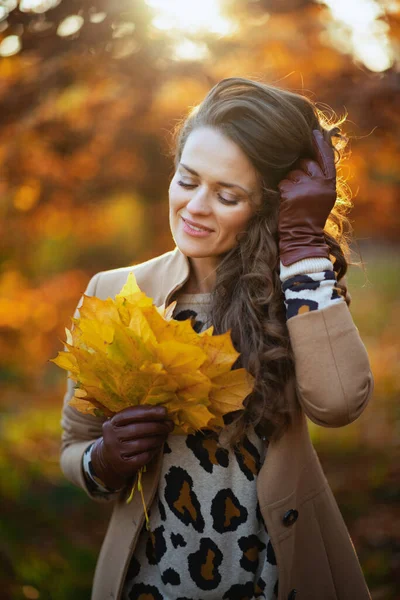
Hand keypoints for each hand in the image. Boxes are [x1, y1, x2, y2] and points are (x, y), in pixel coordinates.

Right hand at [90, 405, 173, 490]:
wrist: (109, 461)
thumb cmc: (122, 437)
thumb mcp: (123, 425)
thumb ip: (138, 417)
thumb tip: (162, 412)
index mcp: (112, 422)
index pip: (131, 414)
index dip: (149, 412)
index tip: (164, 411)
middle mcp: (112, 436)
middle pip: (138, 429)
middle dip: (157, 426)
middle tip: (169, 425)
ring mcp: (117, 452)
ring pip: (142, 443)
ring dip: (158, 438)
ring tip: (165, 435)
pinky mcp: (124, 465)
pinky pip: (144, 456)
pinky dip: (154, 450)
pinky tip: (158, 446)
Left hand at [277, 129, 336, 266]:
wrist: (302, 237)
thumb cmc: (310, 218)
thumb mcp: (323, 197)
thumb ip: (320, 178)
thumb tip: (309, 158)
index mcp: (330, 185)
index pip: (326, 159)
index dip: (320, 145)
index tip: (314, 133)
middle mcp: (320, 184)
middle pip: (305, 163)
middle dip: (299, 171)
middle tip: (299, 190)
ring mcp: (305, 188)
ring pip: (292, 172)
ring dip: (289, 182)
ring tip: (294, 199)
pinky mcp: (291, 193)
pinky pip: (282, 182)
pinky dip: (282, 190)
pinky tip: (286, 202)